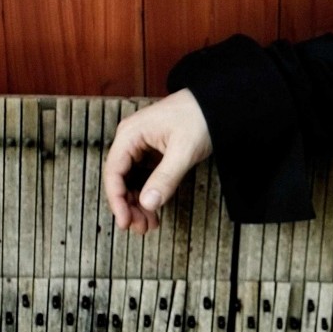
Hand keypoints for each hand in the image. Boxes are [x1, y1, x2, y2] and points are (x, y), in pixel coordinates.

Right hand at [103, 88, 212, 233]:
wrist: (218, 103)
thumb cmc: (200, 118)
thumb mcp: (183, 151)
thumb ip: (165, 178)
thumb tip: (148, 203)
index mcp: (130, 135)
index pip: (114, 173)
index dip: (117, 200)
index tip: (125, 221)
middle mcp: (131, 139)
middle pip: (121, 179)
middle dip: (129, 206)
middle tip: (140, 228)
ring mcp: (142, 145)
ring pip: (132, 180)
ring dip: (138, 203)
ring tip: (149, 224)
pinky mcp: (153, 151)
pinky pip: (144, 176)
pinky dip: (148, 193)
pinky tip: (155, 209)